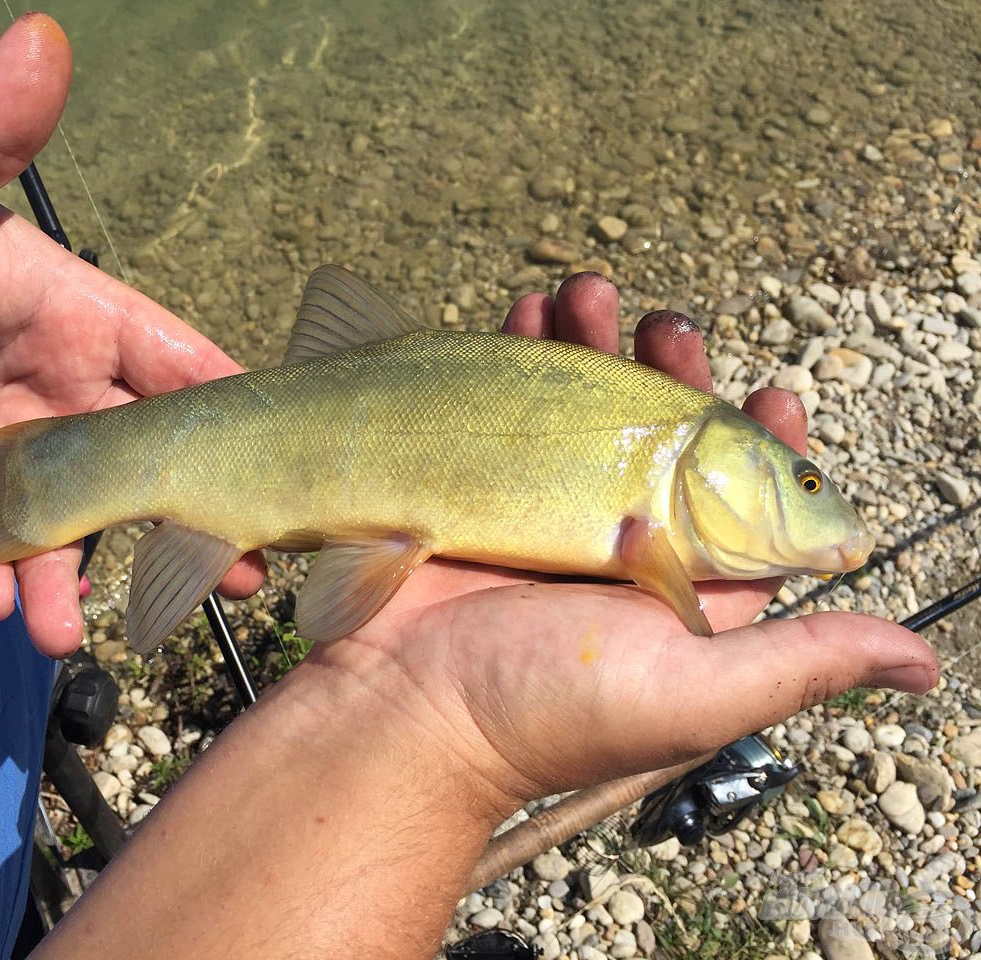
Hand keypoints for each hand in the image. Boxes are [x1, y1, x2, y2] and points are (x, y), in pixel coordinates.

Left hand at [0, 15, 262, 654]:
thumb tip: (43, 37)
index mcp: (81, 309)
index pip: (181, 362)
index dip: (235, 415)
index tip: (288, 472)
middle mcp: (67, 377)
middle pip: (151, 459)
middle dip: (192, 519)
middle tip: (234, 582)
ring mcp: (23, 434)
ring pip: (77, 515)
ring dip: (80, 574)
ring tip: (65, 632)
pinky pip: (5, 535)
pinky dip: (6, 573)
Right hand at [313, 273, 939, 803]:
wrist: (402, 713)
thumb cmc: (549, 710)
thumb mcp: (696, 691)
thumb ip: (803, 659)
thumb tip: (924, 661)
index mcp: (677, 590)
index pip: (741, 506)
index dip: (765, 444)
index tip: (774, 392)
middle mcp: (614, 547)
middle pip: (656, 440)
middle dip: (669, 372)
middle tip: (667, 325)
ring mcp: (540, 513)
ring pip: (579, 412)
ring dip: (588, 345)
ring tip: (586, 293)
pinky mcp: (473, 492)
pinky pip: (502, 409)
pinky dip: (513, 356)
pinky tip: (523, 313)